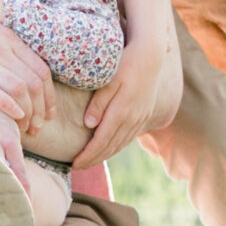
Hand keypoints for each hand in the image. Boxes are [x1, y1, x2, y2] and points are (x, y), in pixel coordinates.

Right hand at [0, 12, 51, 125]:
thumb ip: (6, 49)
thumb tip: (27, 76)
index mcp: (6, 38)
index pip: (40, 70)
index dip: (49, 96)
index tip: (48, 114)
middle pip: (32, 83)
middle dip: (40, 110)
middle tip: (38, 127)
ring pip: (16, 88)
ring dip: (27, 112)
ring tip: (26, 128)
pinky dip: (8, 106)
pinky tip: (14, 116)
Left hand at [75, 35, 180, 169]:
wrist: (151, 57)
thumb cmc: (125, 63)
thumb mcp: (108, 79)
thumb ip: (98, 103)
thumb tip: (88, 125)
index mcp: (122, 111)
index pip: (101, 141)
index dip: (87, 155)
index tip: (74, 164)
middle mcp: (132, 119)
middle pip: (110, 147)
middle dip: (93, 159)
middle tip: (76, 167)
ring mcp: (140, 119)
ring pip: (120, 144)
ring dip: (104, 156)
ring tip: (88, 161)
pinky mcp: (144, 117)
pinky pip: (128, 138)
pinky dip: (115, 147)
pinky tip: (106, 149)